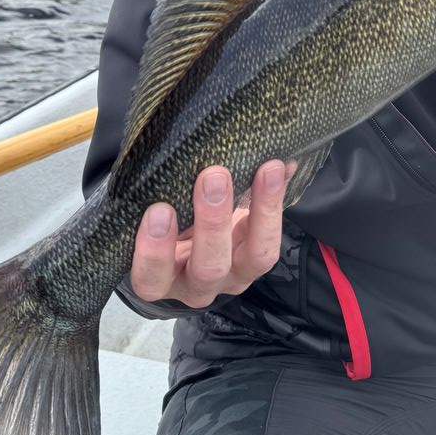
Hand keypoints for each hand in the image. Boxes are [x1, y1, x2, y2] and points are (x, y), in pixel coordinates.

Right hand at [130, 159, 295, 309]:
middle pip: (209, 268)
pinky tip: (284, 168)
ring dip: (262, 211)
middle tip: (212, 177)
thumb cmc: (160, 221)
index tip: (158, 210)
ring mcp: (234, 275)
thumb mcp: (153, 212)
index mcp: (160, 278)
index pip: (151, 278)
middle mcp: (198, 284)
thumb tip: (164, 150)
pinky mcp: (259, 260)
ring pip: (255, 258)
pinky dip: (279, 202)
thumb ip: (156, 191)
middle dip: (212, 223)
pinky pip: (274, 239)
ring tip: (265, 169)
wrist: (187, 232)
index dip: (154, 252)